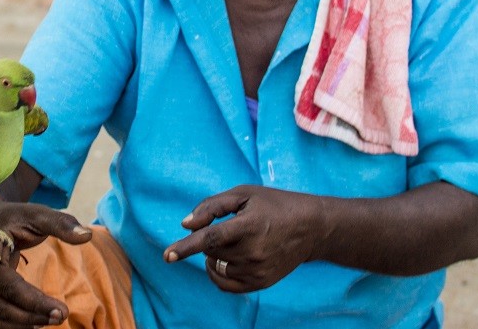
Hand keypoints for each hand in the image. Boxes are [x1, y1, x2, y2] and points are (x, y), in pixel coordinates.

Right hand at [0, 202, 92, 328]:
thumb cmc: (16, 220)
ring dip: (27, 320)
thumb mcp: (38, 215)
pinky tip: (40, 323)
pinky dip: (18, 326)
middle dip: (31, 305)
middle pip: (1, 291)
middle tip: (62, 312)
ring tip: (57, 318)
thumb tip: (87, 236)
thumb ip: (61, 224)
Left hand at [163, 185, 320, 293]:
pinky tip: (224, 260)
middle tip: (229, 227)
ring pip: (216, 266)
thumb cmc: (273, 205)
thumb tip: (185, 225)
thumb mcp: (244, 194)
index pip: (210, 238)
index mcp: (249, 225)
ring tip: (233, 241)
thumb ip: (211, 207)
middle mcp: (254, 252)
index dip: (186, 247)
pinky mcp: (261, 283)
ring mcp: (258, 271)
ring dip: (214, 255)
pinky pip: (225, 284)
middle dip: (209, 239)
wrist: (310, 228)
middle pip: (210, 250)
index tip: (167, 256)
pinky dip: (217, 272)